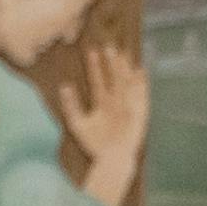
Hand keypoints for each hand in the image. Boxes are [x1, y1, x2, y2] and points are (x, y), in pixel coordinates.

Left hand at [63, 41, 152, 183]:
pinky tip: (141, 71)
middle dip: (111, 62)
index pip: (98, 80)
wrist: (112, 160)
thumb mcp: (77, 123)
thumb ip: (71, 105)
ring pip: (127, 82)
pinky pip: (142, 95)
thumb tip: (63, 86)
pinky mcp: (139, 112)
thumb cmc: (94, 144)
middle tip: (108, 45)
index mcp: (102, 103)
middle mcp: (115, 101)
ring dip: (125, 68)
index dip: (94, 66)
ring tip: (123, 53)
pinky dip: (142, 84)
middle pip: (114, 77)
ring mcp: (128, 105)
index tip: (90, 51)